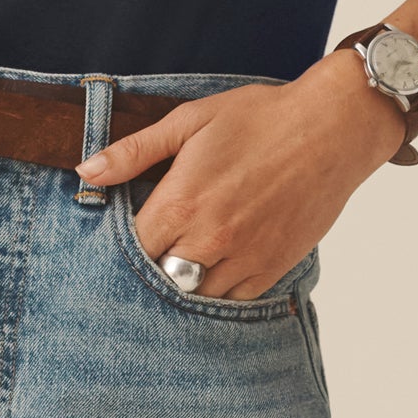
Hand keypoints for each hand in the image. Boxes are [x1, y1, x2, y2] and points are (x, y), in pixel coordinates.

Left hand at [75, 51, 408, 298]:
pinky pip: (234, 299)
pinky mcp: (273, 267)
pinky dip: (219, 288)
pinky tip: (215, 266)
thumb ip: (134, 151)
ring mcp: (244, 258)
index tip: (126, 231)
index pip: (131, 246)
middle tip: (153, 247)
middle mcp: (210, 239)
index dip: (122, 243)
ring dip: (184, 281)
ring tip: (183, 256)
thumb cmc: (260, 118)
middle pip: (158, 278)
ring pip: (195, 295)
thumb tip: (86, 171)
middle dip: (150, 265)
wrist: (331, 128)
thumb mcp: (190, 121)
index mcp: (182, 202)